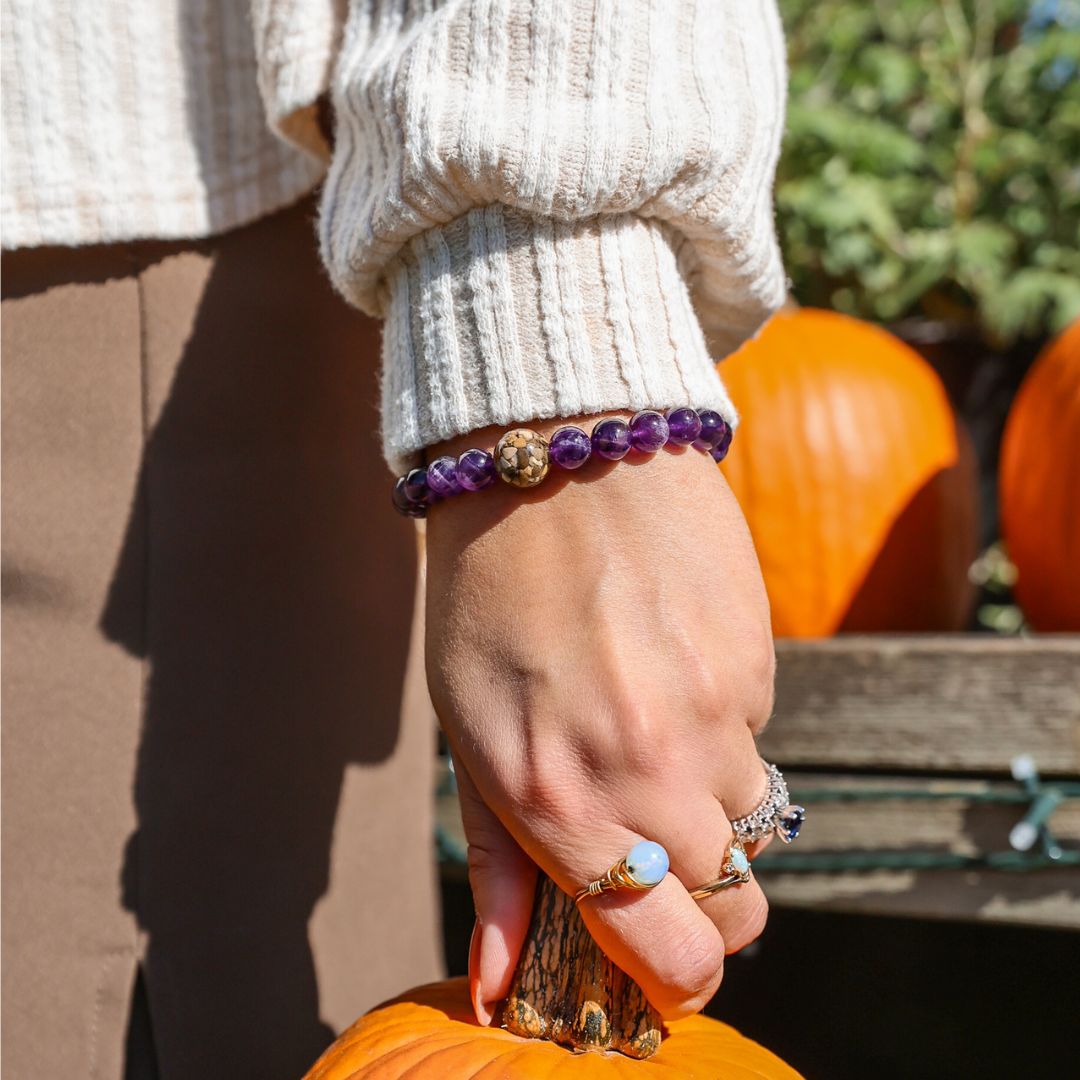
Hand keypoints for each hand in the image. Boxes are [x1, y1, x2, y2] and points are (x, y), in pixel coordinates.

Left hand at [425, 413, 775, 1023]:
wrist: (555, 452)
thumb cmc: (486, 595)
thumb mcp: (466, 728)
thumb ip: (497, 862)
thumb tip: (506, 981)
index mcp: (557, 797)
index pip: (671, 950)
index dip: (680, 977)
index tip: (669, 962)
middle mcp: (647, 766)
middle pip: (735, 904)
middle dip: (703, 895)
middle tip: (657, 839)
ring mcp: (712, 710)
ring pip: (751, 818)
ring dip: (709, 800)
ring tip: (648, 722)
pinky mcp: (754, 656)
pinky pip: (757, 732)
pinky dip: (721, 724)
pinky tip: (670, 661)